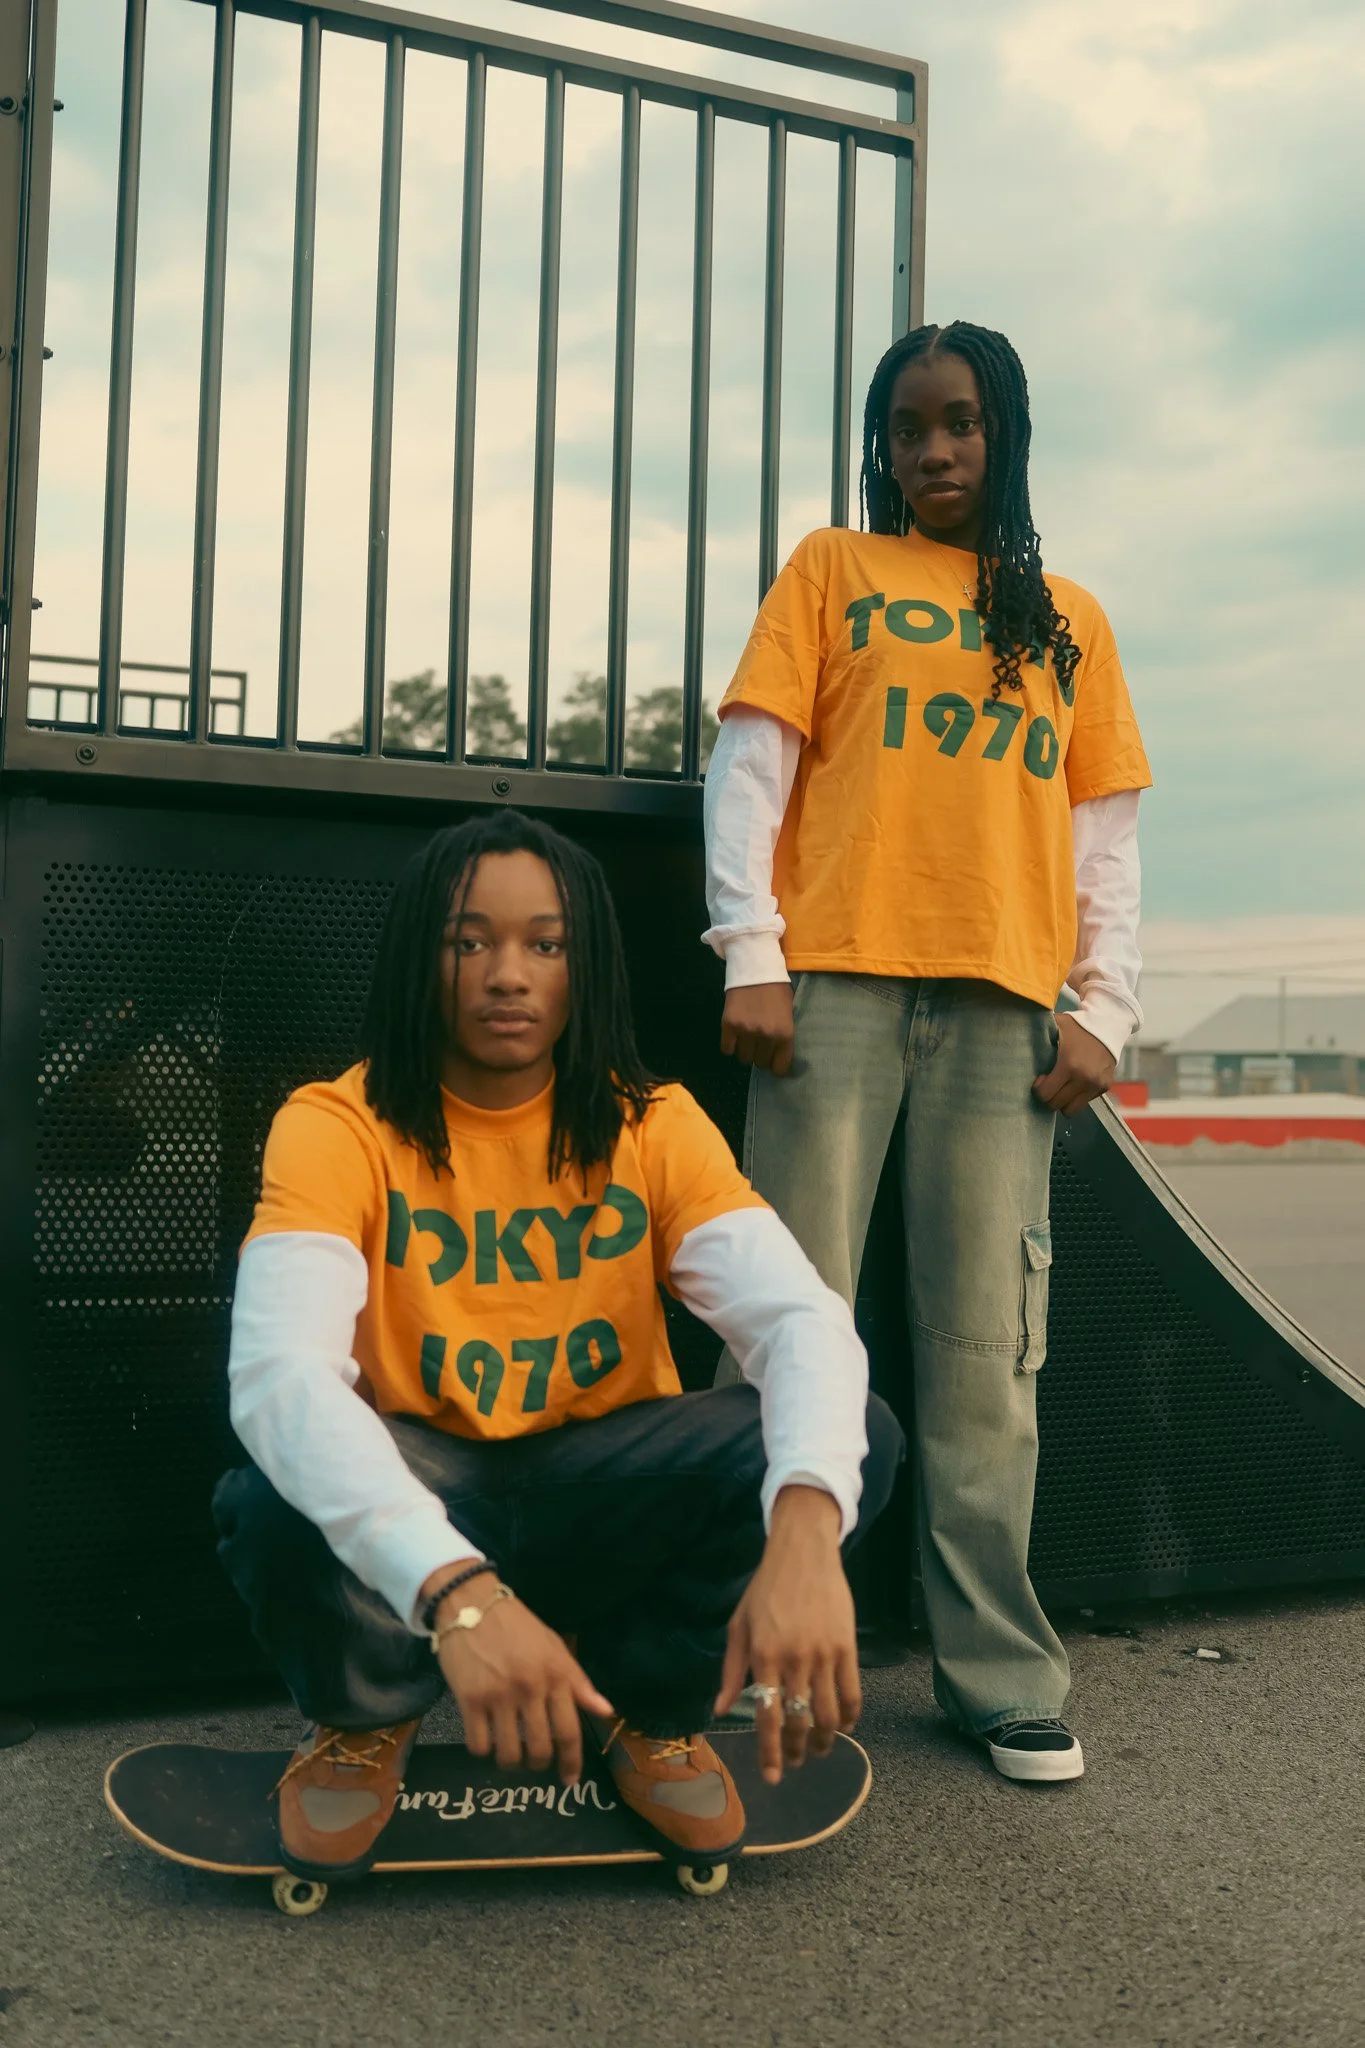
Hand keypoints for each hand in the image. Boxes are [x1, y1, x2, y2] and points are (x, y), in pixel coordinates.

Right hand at [427, 1577, 612, 1783]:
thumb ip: (579, 1683)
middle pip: (540, 1749)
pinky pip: (478, 1744)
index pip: (569, 1730)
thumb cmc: (518, 1626)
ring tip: (510, 1754)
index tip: (570, 1781)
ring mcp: (499, 1696)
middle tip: (534, 1761)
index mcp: (556, 1675)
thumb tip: (606, 1711)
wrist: (472, 1603)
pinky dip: (484, 1751)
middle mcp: (530, 1689)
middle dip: (539, 1765)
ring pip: (509, 1753)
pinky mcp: (469, 1699)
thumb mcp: (555, 1647)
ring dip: (511, 1763)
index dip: (572, 1762)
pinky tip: (486, 1741)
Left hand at [714, 1486, 858, 1785]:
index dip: (770, 1751)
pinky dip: (850, 1717)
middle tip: (794, 1763)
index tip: (772, 1776)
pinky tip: (844, 1726)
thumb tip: (721, 1709)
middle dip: (796, 1750)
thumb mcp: (739, 1625)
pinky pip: (852, 1692)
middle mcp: (794, 1659)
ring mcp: (824, 1654)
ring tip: (818, 1750)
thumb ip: (732, 1670)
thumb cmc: (765, 1588)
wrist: (803, 1552)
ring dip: (823, 1739)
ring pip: (829, 1713)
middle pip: (799, 1720)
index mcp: (763, 1655)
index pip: (768, 1716)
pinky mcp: (847, 1646)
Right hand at [720, 982, 795, 1075]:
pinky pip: (727, 1049)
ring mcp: (746, 1031)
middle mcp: (766, 1036)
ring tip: (747, 1039)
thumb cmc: (776, 989)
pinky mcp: (728, 1025)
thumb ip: (783, 1035)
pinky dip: (730, 1046)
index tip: (773, 1061)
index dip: (775, 1066)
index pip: (779, 1067)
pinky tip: (734, 1036)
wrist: (755, 968)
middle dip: (760, 1056)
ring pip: (743, 1058)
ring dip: (745, 1051)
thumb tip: (776, 1057)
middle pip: (760, 1063)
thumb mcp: (788, 1013)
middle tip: (759, 1045)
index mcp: (785, 1034)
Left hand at [1032, 1011, 1116, 1117]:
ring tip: (1062, 1087)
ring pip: (1071, 1110)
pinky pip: (1085, 1102)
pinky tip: (1076, 1082)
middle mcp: (1085, 1079)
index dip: (1039, 1089)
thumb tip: (1014, 1039)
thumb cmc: (1077, 1026)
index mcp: (1069, 1065)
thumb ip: (1036, 1033)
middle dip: (1049, 1097)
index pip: (1046, 1094)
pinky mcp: (1105, 1087)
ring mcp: (1097, 1085)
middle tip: (1049, 1084)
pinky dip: (1078, 1096)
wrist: (1108, 1024)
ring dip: (1063, 1101)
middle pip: (1056, 1105)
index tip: (1040, 1079)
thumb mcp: (1055, 1026)